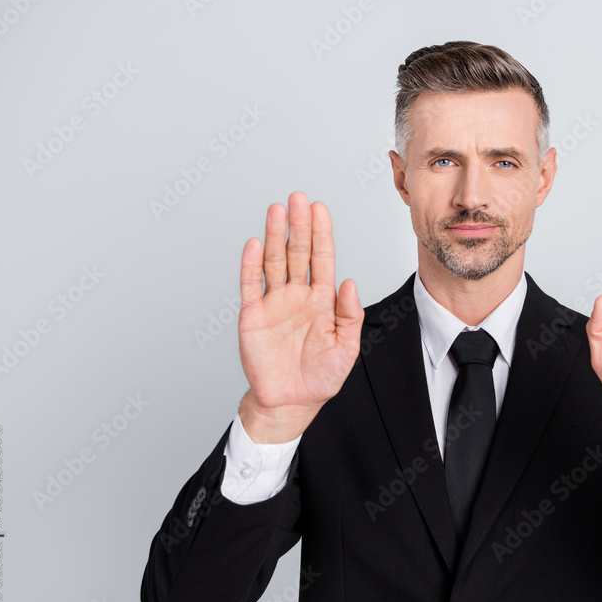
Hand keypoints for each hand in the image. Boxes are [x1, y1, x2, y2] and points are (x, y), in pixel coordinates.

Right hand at [237, 192, 362, 442]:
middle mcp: (297, 295)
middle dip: (299, 226)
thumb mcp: (346, 348)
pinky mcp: (252, 315)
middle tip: (298, 199)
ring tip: (277, 210)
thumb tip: (350, 282)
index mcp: (322, 300)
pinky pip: (251, 285)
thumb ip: (350, 316)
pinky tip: (255, 243)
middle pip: (297, 253)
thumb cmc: (320, 377)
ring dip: (275, 235)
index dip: (321, 234)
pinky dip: (251, 264)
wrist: (290, 402)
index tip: (320, 209)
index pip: (322, 259)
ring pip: (274, 261)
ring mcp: (274, 303)